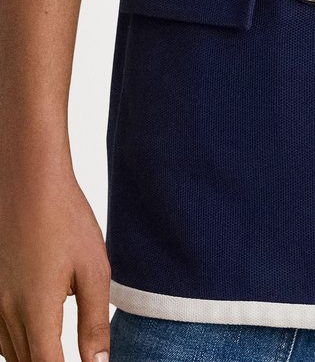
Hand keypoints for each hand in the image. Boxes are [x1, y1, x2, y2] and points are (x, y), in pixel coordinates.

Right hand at [0, 162, 110, 361]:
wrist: (30, 182)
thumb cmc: (66, 220)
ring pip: (10, 352)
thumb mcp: (93, 270)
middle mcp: (7, 312)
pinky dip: (17, 345)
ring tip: (58, 353)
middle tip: (74, 357)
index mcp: (36, 310)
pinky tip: (35, 337)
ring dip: (33, 359)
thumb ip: (94, 322)